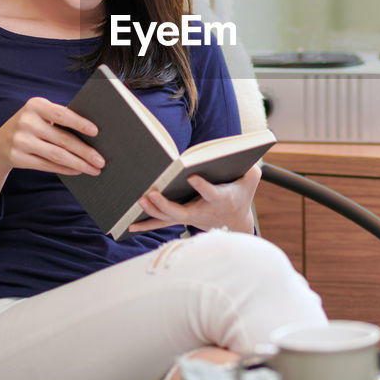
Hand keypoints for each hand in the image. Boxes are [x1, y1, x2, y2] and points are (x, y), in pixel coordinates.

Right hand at [0, 97, 102, 212]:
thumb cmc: (32, 126)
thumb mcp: (41, 115)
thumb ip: (61, 118)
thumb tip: (94, 133)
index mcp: (35, 105)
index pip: (61, 114)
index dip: (79, 123)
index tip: (96, 131)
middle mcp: (26, 121)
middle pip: (62, 139)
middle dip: (85, 151)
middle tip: (101, 160)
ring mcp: (20, 140)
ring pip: (56, 155)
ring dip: (78, 164)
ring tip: (94, 169)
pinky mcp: (17, 157)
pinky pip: (46, 165)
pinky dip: (65, 169)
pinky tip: (78, 171)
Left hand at [128, 164, 259, 234]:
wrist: (235, 220)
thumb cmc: (240, 194)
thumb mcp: (250, 180)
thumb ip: (250, 168)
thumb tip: (239, 154)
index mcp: (220, 199)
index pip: (211, 194)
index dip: (202, 186)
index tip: (192, 176)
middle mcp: (202, 211)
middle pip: (181, 213)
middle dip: (165, 205)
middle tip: (151, 194)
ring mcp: (189, 217)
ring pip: (168, 218)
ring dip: (153, 211)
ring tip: (140, 199)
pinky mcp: (180, 219)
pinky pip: (161, 223)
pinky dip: (146, 225)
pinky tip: (129, 225)